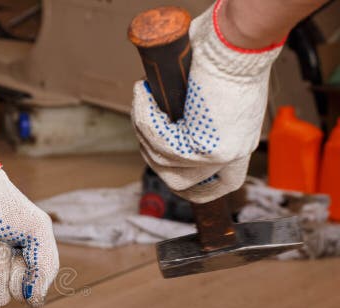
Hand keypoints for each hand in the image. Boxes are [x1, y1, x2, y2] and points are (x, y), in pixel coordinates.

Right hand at [130, 0, 283, 202]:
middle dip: (154, 158)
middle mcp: (234, 156)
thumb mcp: (218, 98)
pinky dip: (146, 119)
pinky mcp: (207, 149)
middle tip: (144, 125)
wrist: (238, 44)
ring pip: (164, 162)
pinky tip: (144, 95)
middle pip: (182, 183)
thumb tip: (171, 122)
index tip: (175, 174)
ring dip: (146, 130)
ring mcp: (222, 156)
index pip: (221, 184)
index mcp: (240, 144)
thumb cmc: (229, 56)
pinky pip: (162, 143)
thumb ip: (201, 120)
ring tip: (144, 98)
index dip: (194, 187)